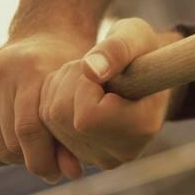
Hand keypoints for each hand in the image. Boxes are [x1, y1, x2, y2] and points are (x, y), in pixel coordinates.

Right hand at [0, 33, 92, 182]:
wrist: (47, 35)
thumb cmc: (70, 71)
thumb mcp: (80, 96)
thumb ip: (75, 133)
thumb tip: (73, 174)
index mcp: (31, 70)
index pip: (28, 129)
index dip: (44, 159)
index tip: (59, 173)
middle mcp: (0, 72)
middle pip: (10, 141)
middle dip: (32, 160)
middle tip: (51, 163)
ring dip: (17, 157)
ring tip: (37, 152)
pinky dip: (1, 149)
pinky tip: (20, 143)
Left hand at [40, 18, 170, 174]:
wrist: (147, 73)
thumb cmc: (142, 50)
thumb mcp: (135, 36)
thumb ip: (117, 49)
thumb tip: (90, 71)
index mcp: (143, 127)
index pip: (88, 115)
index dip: (86, 84)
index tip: (105, 69)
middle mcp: (122, 151)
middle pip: (63, 117)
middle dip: (70, 82)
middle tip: (96, 70)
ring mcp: (100, 158)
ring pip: (51, 120)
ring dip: (61, 87)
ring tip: (90, 78)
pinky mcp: (82, 155)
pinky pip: (47, 125)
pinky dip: (54, 99)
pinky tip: (79, 91)